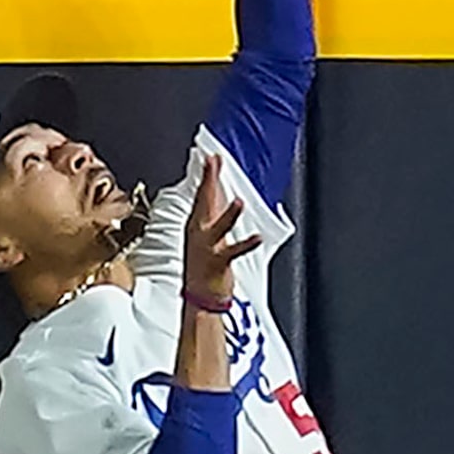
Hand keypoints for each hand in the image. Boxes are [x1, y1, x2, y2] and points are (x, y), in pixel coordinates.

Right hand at [183, 161, 262, 302]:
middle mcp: (200, 233)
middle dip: (209, 182)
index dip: (207, 175)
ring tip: (237, 202)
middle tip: (213, 162)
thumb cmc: (205, 264)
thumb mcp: (207, 233)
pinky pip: (233, 252)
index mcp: (197, 224)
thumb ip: (213, 211)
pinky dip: (246, 245)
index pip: (202, 194)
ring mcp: (208, 247)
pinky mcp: (218, 263)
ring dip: (228, 215)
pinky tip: (256, 237)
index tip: (211, 157)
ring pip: (219, 228)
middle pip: (205, 202)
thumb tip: (219, 191)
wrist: (199, 295)